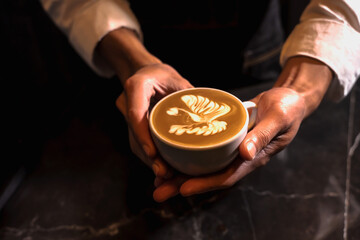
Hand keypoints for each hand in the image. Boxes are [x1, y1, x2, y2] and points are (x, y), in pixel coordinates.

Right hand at [97, 28, 192, 176]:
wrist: (145, 73)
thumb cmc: (162, 75)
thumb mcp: (177, 79)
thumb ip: (188, 97)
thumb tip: (208, 118)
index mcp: (136, 86)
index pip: (136, 114)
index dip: (144, 136)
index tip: (153, 154)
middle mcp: (127, 102)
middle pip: (134, 134)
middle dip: (149, 156)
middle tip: (164, 173)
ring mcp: (127, 115)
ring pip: (135, 142)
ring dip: (150, 160)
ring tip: (166, 176)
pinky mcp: (132, 126)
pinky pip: (139, 143)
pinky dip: (151, 156)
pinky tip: (163, 169)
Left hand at [153, 56, 332, 201]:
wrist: (288, 100)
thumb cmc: (287, 108)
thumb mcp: (278, 118)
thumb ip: (263, 135)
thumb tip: (246, 154)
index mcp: (253, 158)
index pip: (226, 177)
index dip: (205, 184)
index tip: (183, 189)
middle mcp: (240, 158)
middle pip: (209, 177)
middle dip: (183, 185)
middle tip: (158, 191)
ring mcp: (232, 150)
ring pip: (204, 166)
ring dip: (181, 174)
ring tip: (158, 179)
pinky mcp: (227, 139)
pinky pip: (206, 151)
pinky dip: (189, 156)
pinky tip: (171, 154)